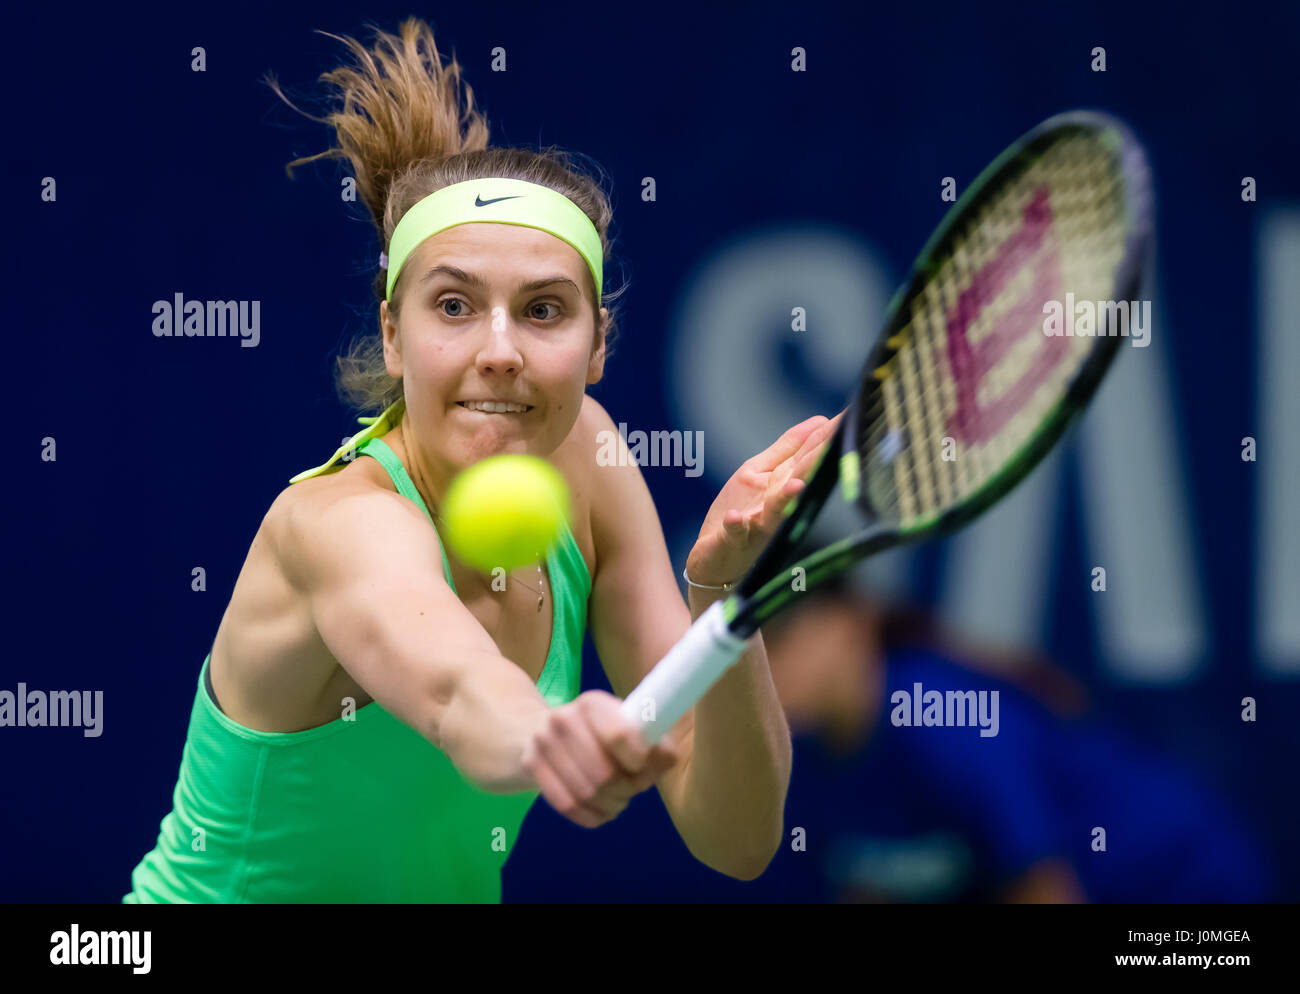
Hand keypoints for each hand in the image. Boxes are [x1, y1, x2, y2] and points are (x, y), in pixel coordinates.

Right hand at [521, 690, 679, 827]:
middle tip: (632, 788)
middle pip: (605, 774)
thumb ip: (655, 743)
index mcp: (594, 703)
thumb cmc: (597, 733)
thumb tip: (666, 759)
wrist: (539, 731)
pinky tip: (600, 809)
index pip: (620, 736)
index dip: (639, 761)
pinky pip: (567, 805)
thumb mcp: (626, 727)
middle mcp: (564, 718)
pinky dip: (591, 815)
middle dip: (627, 789)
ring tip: (618, 799)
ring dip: (611, 804)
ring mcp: (543, 742)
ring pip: (587, 793)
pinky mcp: (530, 765)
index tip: (642, 766)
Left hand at [686, 410, 844, 586]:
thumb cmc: (743, 514)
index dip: (829, 432)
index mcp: (783, 482)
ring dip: (786, 498)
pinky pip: (734, 533)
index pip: (810, 452)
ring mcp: (754, 524)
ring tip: (797, 485)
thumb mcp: (762, 473)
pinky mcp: (730, 540)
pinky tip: (737, 518)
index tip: (853, 413)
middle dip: (819, 458)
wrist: (715, 562)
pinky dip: (736, 525)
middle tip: (842, 436)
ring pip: (775, 509)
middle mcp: (776, 504)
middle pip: (800, 477)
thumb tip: (819, 420)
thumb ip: (788, 448)